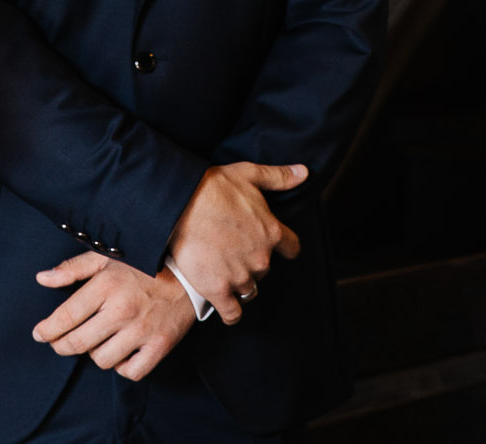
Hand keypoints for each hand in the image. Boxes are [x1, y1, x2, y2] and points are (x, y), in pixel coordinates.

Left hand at [32, 253, 195, 379]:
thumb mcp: (106, 257)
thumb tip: (42, 279)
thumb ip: (72, 268)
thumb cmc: (142, 264)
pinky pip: (130, 372)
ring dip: (95, 353)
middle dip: (61, 346)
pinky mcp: (159, 346)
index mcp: (106, 284)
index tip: (39, 334)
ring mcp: (142, 330)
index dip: (47, 330)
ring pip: (101, 360)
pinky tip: (120, 352)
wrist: (188, 273)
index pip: (65, 317)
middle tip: (58, 343)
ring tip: (98, 339)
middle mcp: (122, 309)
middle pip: (78, 343)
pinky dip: (121, 366)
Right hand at [166, 162, 306, 323]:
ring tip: (222, 272)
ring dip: (239, 283)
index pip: (291, 248)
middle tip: (232, 251)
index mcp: (272, 232)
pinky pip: (232, 312)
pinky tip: (225, 305)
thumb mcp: (249, 174)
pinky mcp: (218, 290)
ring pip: (249, 289)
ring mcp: (240, 276)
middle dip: (252, 262)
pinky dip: (231, 312)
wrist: (180, 204)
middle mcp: (261, 258)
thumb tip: (305, 173)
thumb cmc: (213, 186)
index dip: (283, 247)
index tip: (274, 246)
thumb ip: (279, 177)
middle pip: (265, 270)